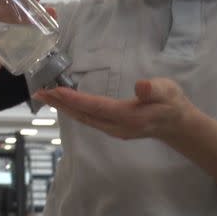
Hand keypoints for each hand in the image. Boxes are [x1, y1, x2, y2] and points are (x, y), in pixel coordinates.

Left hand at [33, 78, 198, 140]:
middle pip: (83, 115)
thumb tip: (141, 86)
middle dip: (60, 104)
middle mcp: (115, 126)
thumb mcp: (167, 91)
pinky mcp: (111, 128)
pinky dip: (73, 110)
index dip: (74, 99)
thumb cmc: (172, 103)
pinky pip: (87, 119)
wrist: (178, 125)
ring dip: (63, 108)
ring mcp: (112, 129)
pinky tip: (64, 104)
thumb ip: (154, 89)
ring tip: (45, 97)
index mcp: (127, 116)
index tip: (55, 91)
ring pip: (83, 119)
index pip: (95, 107)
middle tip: (39, 92)